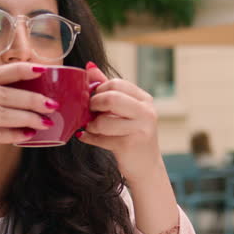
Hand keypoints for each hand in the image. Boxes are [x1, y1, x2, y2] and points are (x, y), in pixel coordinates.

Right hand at [0, 62, 56, 176]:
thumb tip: (21, 96)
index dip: (21, 70)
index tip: (44, 70)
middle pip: (4, 93)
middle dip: (32, 98)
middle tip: (52, 104)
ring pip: (4, 112)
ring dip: (27, 118)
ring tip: (45, 122)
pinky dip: (13, 134)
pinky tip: (27, 136)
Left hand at [78, 62, 161, 181]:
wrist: (145, 166)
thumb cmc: (131, 135)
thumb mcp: (123, 110)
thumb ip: (107, 89)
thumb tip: (89, 67)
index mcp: (144, 99)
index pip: (115, 83)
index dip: (98, 90)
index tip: (92, 99)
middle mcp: (146, 111)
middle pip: (111, 98)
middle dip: (93, 105)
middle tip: (88, 112)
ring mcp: (141, 129)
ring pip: (104, 121)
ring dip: (91, 125)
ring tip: (91, 127)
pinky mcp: (130, 145)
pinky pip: (101, 138)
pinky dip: (89, 138)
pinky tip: (87, 137)